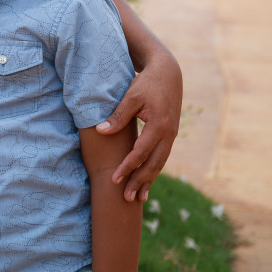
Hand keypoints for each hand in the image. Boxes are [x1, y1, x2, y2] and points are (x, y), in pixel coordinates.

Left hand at [96, 47, 182, 201]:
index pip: (140, 152)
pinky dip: (153, 171)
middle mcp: (169, 134)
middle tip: (126, 198)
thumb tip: (100, 131)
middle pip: (153, 164)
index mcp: (159, 125)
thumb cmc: (146, 83)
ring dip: (148, 181)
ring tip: (137, 197)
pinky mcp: (170, 135)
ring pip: (159, 164)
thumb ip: (117, 115)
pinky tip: (146, 182)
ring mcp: (171, 136)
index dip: (127, 167)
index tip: (114, 179)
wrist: (168, 73)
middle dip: (139, 182)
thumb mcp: (131, 96)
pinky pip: (161, 157)